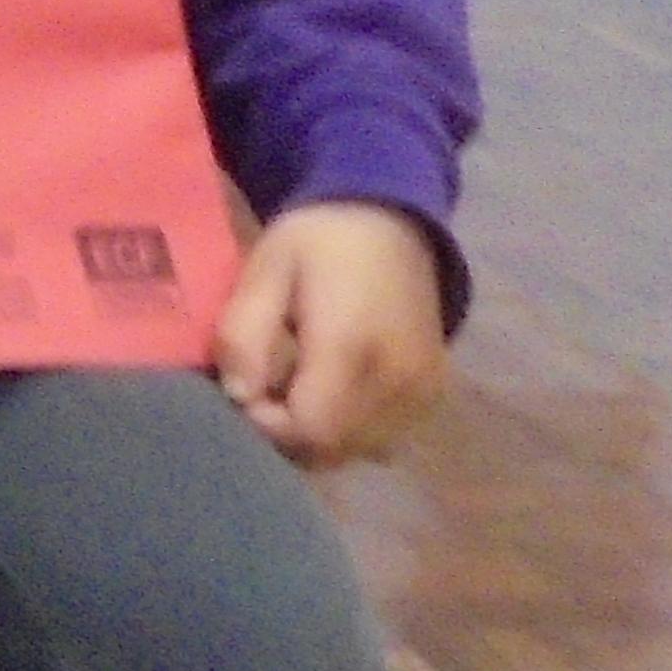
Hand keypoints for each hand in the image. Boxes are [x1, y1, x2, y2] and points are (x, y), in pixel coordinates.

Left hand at [212, 202, 449, 466]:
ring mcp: (423, 392)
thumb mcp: (266, 268)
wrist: (391, 220)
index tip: (244, 392)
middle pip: (333, 449)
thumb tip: (238, 395)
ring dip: (317, 435)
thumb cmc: (318, 241)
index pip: (309, 429)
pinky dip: (349, 430)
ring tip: (295, 386)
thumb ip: (244, 331)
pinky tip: (330, 390)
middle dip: (287, 434)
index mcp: (354, 347)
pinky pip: (383, 438)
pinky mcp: (433, 394)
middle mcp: (399, 382)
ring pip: (357, 450)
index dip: (267, 425)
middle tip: (264, 390)